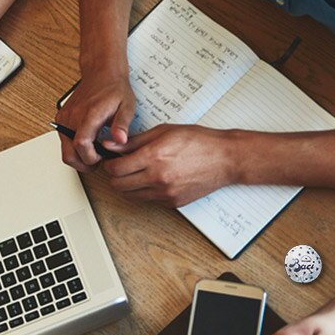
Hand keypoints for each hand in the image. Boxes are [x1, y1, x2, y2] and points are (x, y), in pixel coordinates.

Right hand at [55, 67, 135, 171]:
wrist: (101, 72)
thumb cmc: (114, 89)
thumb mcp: (127, 106)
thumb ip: (122, 125)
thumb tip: (120, 140)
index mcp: (89, 114)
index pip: (81, 144)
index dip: (91, 158)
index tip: (101, 158)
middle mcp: (73, 116)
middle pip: (68, 153)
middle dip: (83, 164)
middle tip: (97, 161)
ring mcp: (65, 118)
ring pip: (64, 149)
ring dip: (78, 156)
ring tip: (94, 152)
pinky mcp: (62, 118)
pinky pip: (63, 140)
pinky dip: (73, 147)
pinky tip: (88, 142)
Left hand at [100, 124, 236, 205]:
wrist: (226, 158)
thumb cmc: (198, 141)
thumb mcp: (163, 132)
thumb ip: (134, 141)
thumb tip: (111, 145)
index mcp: (154, 157)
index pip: (116, 169)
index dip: (109, 164)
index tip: (111, 160)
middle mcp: (158, 178)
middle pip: (119, 186)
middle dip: (114, 176)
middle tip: (119, 167)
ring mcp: (166, 193)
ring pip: (131, 196)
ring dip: (127, 186)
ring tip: (135, 173)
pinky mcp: (174, 202)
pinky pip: (148, 200)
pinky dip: (144, 191)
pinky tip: (152, 179)